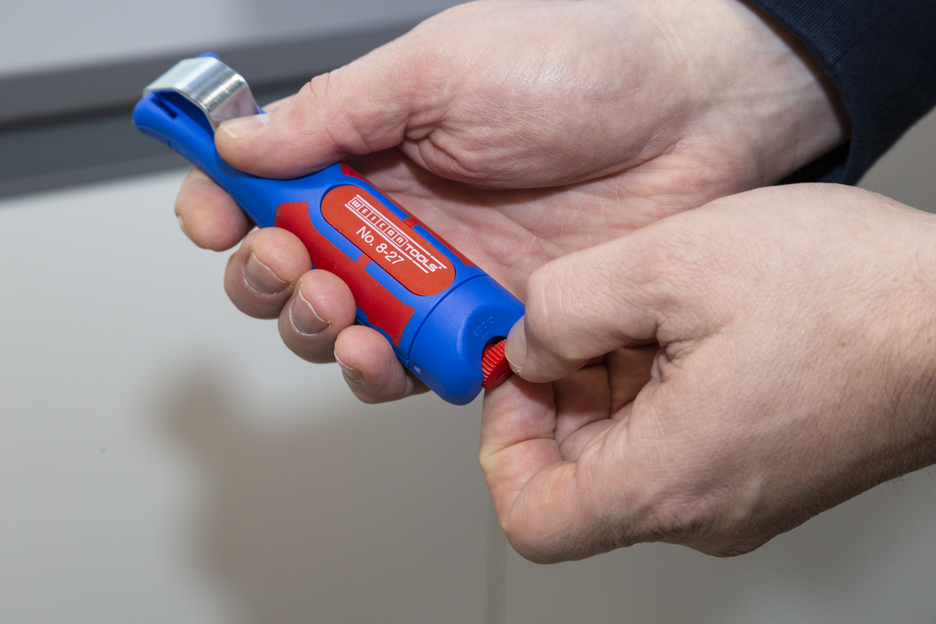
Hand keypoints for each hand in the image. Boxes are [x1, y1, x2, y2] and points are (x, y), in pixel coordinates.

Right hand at [175, 0, 847, 401]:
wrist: (695, 111)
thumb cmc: (581, 62)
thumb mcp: (442, 66)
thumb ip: (339, 110)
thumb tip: (242, 143)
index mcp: (375, 144)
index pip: (270, 186)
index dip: (226, 207)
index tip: (212, 218)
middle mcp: (400, 213)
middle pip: (294, 269)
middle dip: (268, 280)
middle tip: (289, 265)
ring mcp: (443, 271)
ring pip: (347, 327)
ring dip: (320, 332)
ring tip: (337, 309)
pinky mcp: (492, 319)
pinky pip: (419, 363)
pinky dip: (388, 370)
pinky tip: (385, 352)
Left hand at [481, 184, 935, 561]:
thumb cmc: (851, 292)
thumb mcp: (673, 262)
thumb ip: (566, 306)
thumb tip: (527, 345)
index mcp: (670, 481)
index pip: (532, 517)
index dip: (504, 443)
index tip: (519, 379)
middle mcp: (704, 510)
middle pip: (576, 476)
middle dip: (562, 391)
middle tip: (586, 320)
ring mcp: (737, 496)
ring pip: (624, 453)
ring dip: (611, 380)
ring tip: (651, 308)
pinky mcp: (762, 470)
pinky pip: (675, 441)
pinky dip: (657, 384)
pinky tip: (686, 323)